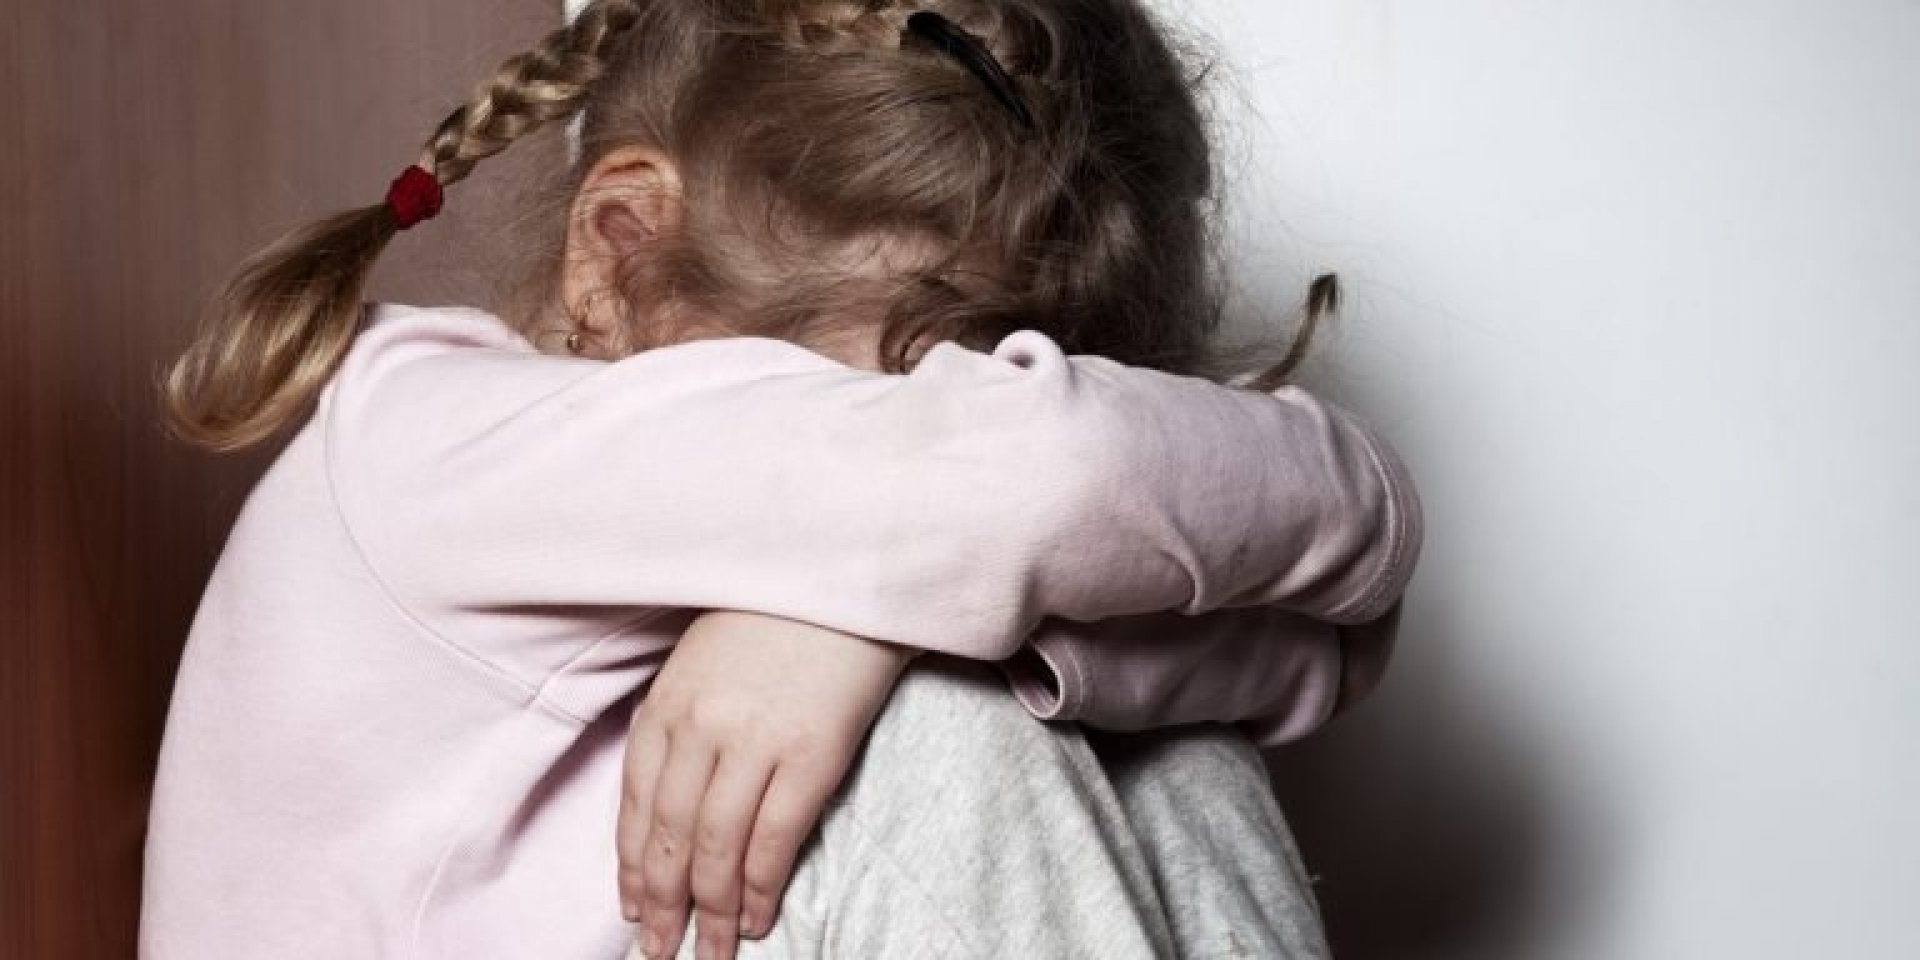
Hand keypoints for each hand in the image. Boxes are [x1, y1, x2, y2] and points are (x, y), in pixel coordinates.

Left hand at [619, 610, 916, 959]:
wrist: (848, 572)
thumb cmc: (781, 613)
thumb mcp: (707, 659)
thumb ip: (685, 721)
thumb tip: (677, 803)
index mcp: (668, 703)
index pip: (634, 803)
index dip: (631, 866)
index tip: (633, 908)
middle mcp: (700, 726)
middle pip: (668, 835)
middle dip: (662, 903)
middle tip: (661, 950)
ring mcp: (754, 741)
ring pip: (716, 847)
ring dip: (711, 910)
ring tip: (712, 950)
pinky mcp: (811, 752)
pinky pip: (775, 836)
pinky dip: (762, 885)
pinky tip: (757, 916)